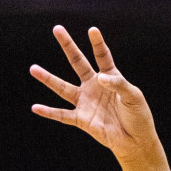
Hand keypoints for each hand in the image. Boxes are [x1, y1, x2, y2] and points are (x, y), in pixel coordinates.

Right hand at [30, 26, 160, 164]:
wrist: (135, 141)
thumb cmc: (138, 116)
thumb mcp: (133, 97)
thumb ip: (118, 84)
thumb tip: (99, 77)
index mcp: (110, 77)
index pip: (102, 56)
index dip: (97, 43)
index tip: (92, 30)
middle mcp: (94, 86)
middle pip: (78, 62)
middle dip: (68, 46)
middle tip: (57, 29)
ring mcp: (86, 102)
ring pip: (63, 88)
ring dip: (48, 79)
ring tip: (33, 68)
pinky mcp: (82, 119)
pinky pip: (62, 115)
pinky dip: (49, 112)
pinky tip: (36, 107)